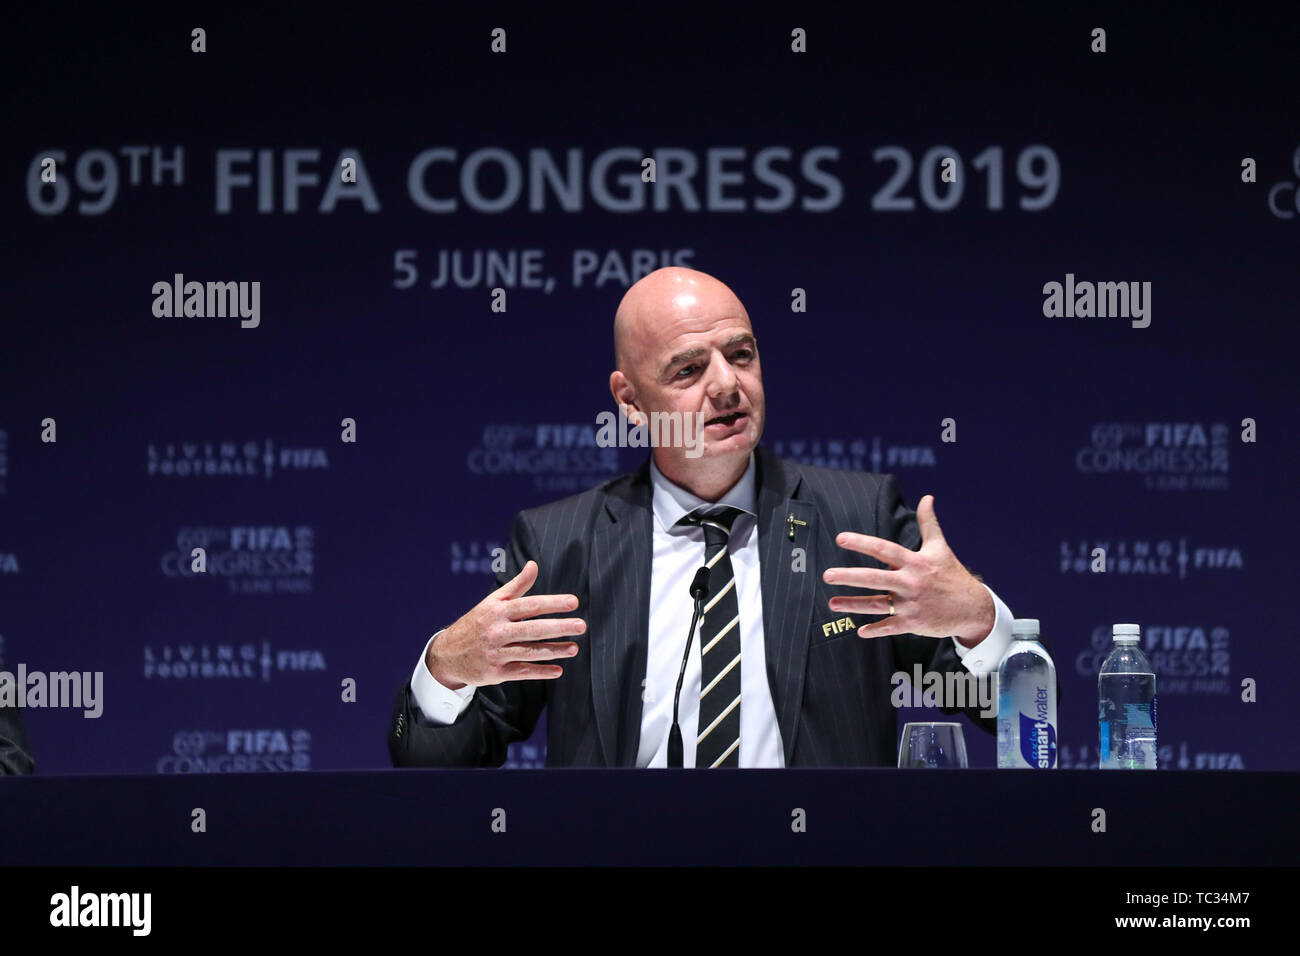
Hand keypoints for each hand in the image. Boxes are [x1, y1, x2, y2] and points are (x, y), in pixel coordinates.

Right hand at [427, 560, 586, 688]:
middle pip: (533, 629)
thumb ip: (517, 586)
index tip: (574, 602)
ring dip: (554, 651)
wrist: (447, 655)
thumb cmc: (476, 623)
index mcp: (497, 611)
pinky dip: (541, 672)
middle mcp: (496, 631)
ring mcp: (495, 653)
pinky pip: (522, 672)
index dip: (552, 603)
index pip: (530, 605)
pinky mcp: (495, 673)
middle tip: (581, 626)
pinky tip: (558, 670)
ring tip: (574, 648)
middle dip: (559, 627)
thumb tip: (534, 565)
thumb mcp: (492, 602)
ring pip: (530, 652)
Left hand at [822, 494, 993, 643]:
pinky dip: (876, 630)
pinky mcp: (914, 623)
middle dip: (849, 577)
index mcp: (915, 562)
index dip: (862, 542)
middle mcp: (911, 583)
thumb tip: (928, 497)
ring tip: (832, 603)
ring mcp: (912, 605)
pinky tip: (860, 630)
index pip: (884, 549)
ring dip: (853, 605)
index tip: (840, 538)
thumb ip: (929, 523)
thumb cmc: (952, 575)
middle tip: (827, 575)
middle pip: (875, 578)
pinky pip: (890, 627)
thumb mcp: (940, 548)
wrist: (973, 608)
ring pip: (877, 604)